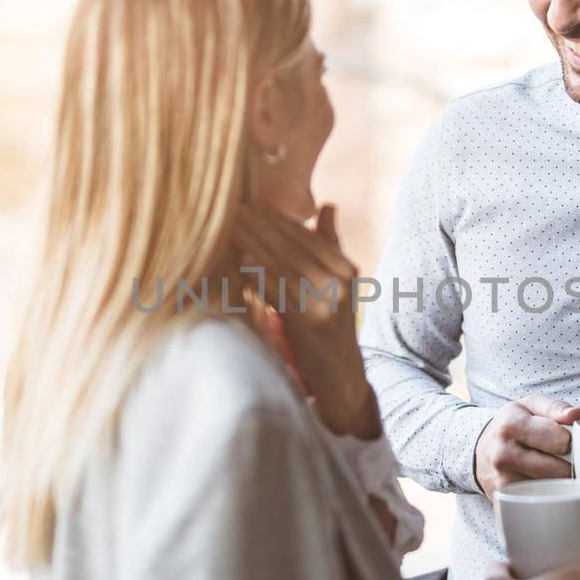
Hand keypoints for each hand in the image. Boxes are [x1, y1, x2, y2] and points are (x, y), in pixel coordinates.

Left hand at [232, 204, 377, 437]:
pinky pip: (277, 291)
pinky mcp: (308, 323)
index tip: (255, 204)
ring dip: (254, 244)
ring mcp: (324, 304)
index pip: (308, 238)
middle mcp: (339, 284)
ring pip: (282, 266)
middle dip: (263, 227)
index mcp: (346, 270)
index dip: (280, 220)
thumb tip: (328, 206)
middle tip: (237, 208)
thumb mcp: (340, 284)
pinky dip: (257, 273)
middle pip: (293, 248)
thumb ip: (332, 245)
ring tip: (232, 226)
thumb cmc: (334, 325)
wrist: (342, 375)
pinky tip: (240, 259)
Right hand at [473, 394, 579, 493]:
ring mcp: (502, 480)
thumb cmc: (512, 425)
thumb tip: (576, 414)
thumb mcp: (530, 406)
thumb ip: (555, 407)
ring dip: (560, 482)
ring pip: (553, 489)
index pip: (560, 440)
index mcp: (510, 426)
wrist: (480, 450)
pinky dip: (548, 495)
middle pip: (559, 470)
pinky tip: (542, 485)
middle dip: (569, 465)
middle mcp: (502, 454)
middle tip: (563, 458)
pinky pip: (540, 502)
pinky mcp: (504, 501)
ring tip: (552, 469)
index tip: (565, 440)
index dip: (570, 441)